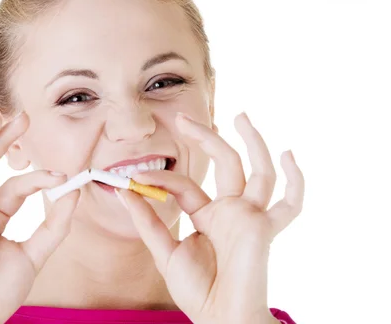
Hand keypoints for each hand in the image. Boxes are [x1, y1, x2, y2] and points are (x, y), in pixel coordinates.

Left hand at [120, 112, 303, 323]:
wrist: (219, 318)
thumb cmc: (197, 291)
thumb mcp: (164, 252)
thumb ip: (147, 222)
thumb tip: (125, 190)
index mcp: (208, 216)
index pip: (184, 185)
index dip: (160, 179)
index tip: (133, 175)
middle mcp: (231, 211)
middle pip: (224, 164)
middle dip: (206, 138)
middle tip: (184, 118)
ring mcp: (250, 216)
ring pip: (258, 170)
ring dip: (251, 142)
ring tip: (239, 116)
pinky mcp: (264, 227)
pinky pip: (289, 203)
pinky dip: (295, 180)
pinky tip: (289, 154)